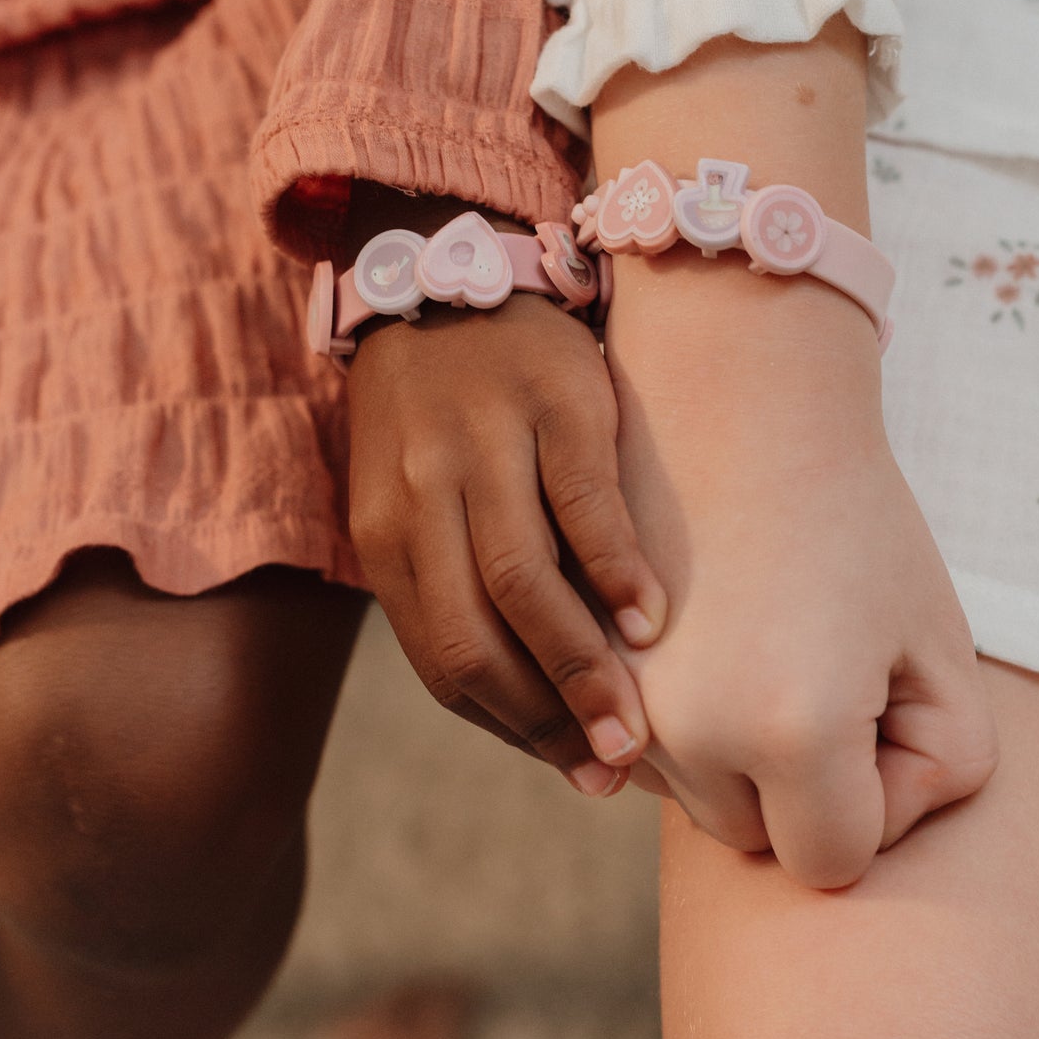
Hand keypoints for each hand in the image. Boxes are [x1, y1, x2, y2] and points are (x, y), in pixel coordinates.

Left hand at [348, 278, 666, 796]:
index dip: (511, 725)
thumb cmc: (444, 415)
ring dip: (582, 664)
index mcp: (385, 533)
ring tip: (636, 720)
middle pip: (476, 636)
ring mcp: (485, 446)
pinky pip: (582, 505)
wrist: (445, 271)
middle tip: (613, 764)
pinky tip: (652, 619)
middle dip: (547, 716)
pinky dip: (617, 571)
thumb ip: (459, 586)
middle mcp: (422, 494)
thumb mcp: (418, 499)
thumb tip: (539, 703)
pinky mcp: (552, 403)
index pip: (442, 660)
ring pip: (523, 583)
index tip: (574, 767)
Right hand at [608, 246, 997, 887]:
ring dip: (742, 753)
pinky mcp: (584, 668)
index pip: (836, 862)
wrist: (736, 395)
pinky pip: (648, 744)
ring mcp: (623, 702)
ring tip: (774, 634)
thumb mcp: (941, 646)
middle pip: (758, 838)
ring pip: (697, 797)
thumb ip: (945, 771)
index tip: (885, 696)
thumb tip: (858, 835)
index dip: (879, 799)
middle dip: (806, 783)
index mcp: (793, 732)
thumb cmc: (858, 518)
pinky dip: (689, 715)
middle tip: (833, 657)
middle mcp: (688, 736)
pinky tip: (720, 629)